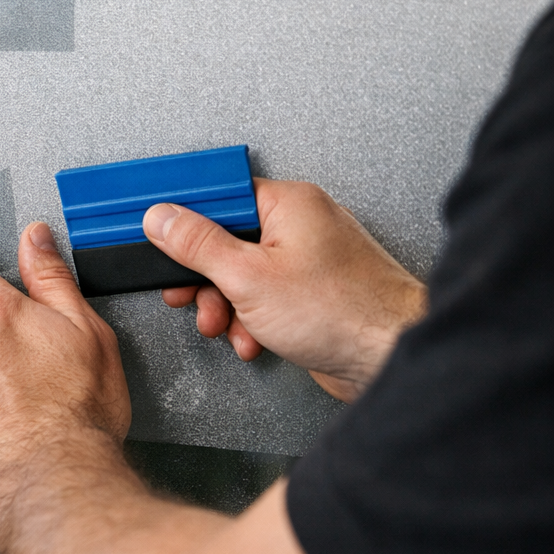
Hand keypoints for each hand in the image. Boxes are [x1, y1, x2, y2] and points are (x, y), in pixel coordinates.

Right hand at [147, 179, 425, 401]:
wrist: (393, 357)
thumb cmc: (344, 312)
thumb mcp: (247, 276)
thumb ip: (196, 244)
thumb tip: (162, 218)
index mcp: (287, 204)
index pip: (219, 195)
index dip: (185, 218)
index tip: (160, 234)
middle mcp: (301, 225)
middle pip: (226, 239)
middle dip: (205, 277)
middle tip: (190, 292)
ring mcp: (309, 259)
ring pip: (242, 273)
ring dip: (226, 305)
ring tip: (226, 323)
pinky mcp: (313, 293)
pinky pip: (265, 296)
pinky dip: (251, 318)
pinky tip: (254, 337)